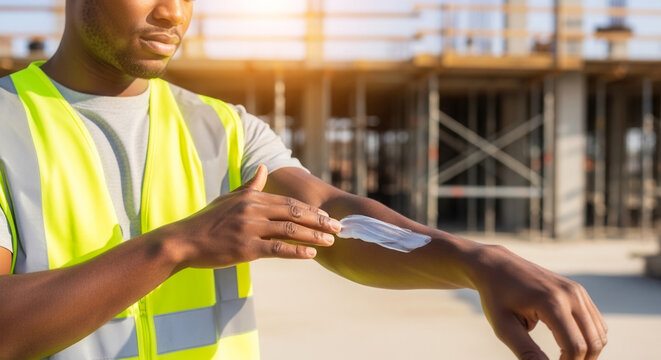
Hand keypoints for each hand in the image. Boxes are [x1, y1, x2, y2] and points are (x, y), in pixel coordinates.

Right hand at [166, 164, 340, 268]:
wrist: (183, 241)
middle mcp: (253, 210)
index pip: (288, 202)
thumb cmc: (206, 221)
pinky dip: (296, 251)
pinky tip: (311, 254)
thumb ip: (250, 186)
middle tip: (339, 228)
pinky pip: (277, 249)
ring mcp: (250, 229)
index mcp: (252, 198)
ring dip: (313, 236)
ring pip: (289, 230)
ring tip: (331, 242)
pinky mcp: (245, 248)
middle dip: (319, 221)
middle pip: (294, 213)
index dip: (311, 210)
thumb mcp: (229, 198)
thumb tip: (263, 167)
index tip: (327, 216)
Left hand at [472, 245, 606, 359]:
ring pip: (600, 334)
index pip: (575, 346)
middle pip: (594, 343)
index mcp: (551, 302)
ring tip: (563, 358)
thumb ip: (526, 351)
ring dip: (587, 351)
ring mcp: (577, 291)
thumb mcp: (504, 327)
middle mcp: (570, 294)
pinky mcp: (579, 291)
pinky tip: (567, 343)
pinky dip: (588, 338)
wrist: (497, 265)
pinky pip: (596, 322)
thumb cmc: (496, 297)